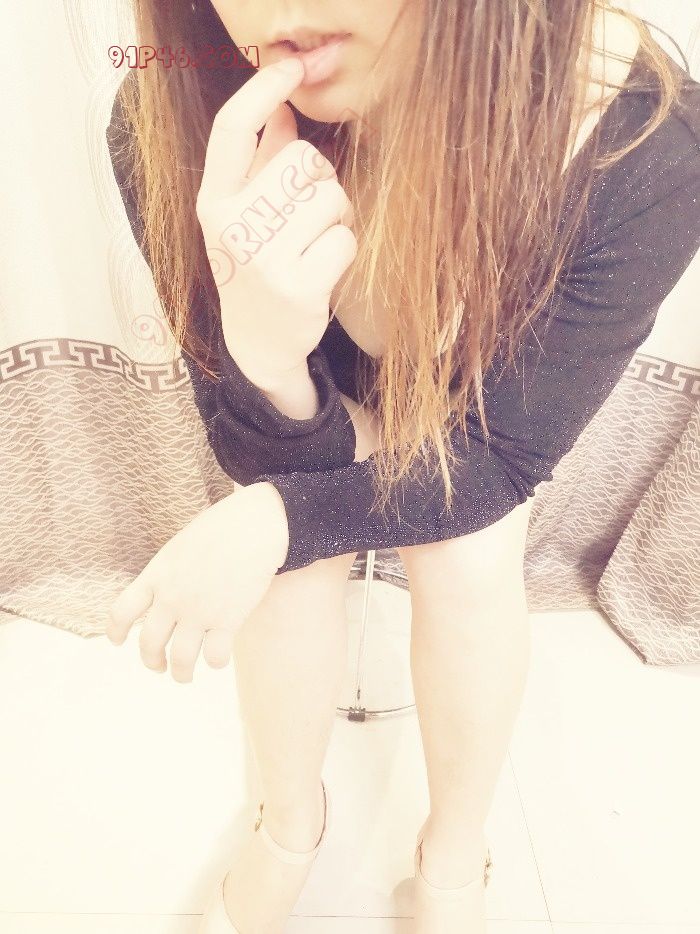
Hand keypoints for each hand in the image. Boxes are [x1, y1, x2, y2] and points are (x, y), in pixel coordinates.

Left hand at [105, 483, 288, 682]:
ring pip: (180, 659)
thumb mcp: (181, 546)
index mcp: (157, 575)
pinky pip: (214, 657)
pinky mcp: (227, 620)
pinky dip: (214, 663)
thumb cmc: (222, 528)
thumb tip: (165, 594)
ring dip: (181, 674)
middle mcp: (172, 597)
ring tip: (185, 676)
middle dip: (151, 661)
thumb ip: (168, 573)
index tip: (118, 642)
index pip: (121, 611)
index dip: (116, 632)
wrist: (254, 525)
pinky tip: (218, 658)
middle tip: (159, 667)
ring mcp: (198, 610)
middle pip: (148, 643)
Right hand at [197, 57, 357, 384]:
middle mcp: (230, 226)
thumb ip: (259, 161)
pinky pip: (345, 238)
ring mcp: (263, 259)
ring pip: (331, 196)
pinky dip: (343, 249)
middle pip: (302, 158)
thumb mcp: (243, 214)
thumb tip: (283, 104)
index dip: (264, 89)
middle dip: (320, 179)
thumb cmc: (256, 265)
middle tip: (309, 212)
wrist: (258, 341)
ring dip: (336, 216)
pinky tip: (323, 269)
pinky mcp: (298, 288)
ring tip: (315, 242)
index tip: (290, 67)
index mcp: (213, 201)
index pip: (232, 129)